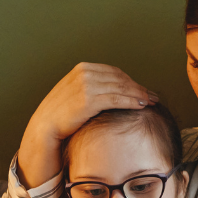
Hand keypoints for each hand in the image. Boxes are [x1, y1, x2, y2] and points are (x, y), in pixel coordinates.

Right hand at [16, 62, 158, 187]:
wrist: (44, 128)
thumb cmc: (62, 115)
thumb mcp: (77, 93)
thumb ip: (94, 88)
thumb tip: (116, 90)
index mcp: (83, 68)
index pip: (115, 72)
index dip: (132, 82)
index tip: (144, 90)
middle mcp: (85, 73)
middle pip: (121, 79)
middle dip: (139, 88)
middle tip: (154, 96)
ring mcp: (86, 85)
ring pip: (121, 87)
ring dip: (139, 94)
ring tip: (152, 101)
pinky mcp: (88, 99)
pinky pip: (116, 98)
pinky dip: (131, 101)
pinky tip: (141, 105)